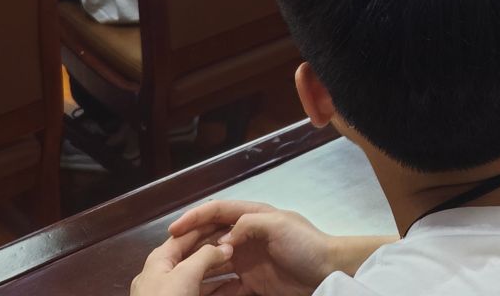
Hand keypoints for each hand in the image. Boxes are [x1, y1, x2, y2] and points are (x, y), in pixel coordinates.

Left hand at [131, 230, 234, 295]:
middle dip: (217, 248)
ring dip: (221, 270)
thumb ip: (206, 256)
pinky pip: (203, 293)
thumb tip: (225, 247)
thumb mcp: (185, 274)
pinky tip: (236, 285)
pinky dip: (219, 289)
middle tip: (241, 241)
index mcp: (160, 260)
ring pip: (200, 276)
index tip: (231, 220)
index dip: (208, 225)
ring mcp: (173, 293)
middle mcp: (165, 274)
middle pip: (194, 255)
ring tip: (243, 263)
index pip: (187, 234)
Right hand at [167, 203, 338, 295]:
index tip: (173, 230)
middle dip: (191, 246)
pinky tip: (199, 295)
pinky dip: (212, 291)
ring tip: (179, 279)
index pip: (218, 211)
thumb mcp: (278, 225)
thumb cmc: (306, 244)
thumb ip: (248, 224)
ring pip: (215, 265)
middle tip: (171, 259)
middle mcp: (247, 236)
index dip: (194, 217)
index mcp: (253, 216)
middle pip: (211, 239)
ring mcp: (248, 261)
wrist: (329, 271)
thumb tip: (222, 238)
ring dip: (198, 270)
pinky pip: (226, 288)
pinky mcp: (252, 283)